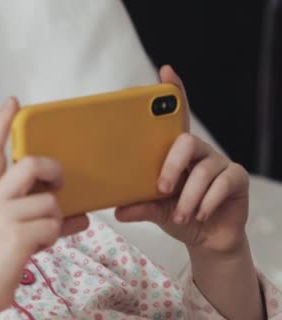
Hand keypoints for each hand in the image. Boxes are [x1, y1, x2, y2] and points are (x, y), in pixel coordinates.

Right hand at [0, 97, 88, 316]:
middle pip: (29, 163)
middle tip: (59, 181)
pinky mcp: (16, 235)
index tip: (14, 101)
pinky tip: (39, 244)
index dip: (1, 122)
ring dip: (54, 219)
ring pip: (50, 201)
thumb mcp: (6, 227)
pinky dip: (54, 236)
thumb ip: (37, 213)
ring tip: (41, 232)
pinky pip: (54, 225)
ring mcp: (3, 216)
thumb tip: (83, 214)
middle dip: (53, 168)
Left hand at [114, 66, 249, 255]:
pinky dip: (207, 201)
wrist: (206, 238)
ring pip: (203, 170)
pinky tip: (198, 214)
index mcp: (176, 152)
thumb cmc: (177, 214)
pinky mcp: (237, 178)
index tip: (165, 71)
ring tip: (180, 215)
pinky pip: (223, 183)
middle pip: (186, 141)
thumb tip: (118, 210)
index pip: (175, 117)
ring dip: (188, 196)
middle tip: (161, 188)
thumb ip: (139, 206)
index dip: (174, 92)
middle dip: (172, 165)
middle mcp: (198, 151)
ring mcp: (220, 163)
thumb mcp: (154, 210)